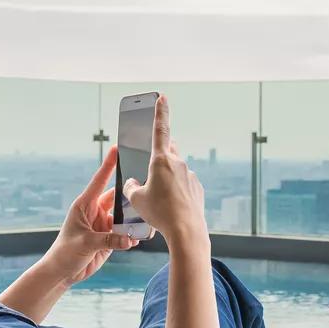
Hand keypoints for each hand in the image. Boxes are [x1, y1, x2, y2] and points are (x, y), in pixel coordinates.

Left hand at [46, 147, 139, 285]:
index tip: (118, 148)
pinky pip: (125, 232)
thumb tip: (129, 239)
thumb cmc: (65, 253)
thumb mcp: (85, 244)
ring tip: (147, 216)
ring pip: (124, 215)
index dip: (109, 164)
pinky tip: (139, 237)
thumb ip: (108, 240)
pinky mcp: (109, 237)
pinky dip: (132, 234)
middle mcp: (96, 211)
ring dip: (134, 217)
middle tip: (145, 184)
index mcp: (85, 205)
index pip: (99, 181)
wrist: (62, 273)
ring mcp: (103, 224)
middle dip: (130, 192)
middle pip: (117, 197)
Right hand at [122, 95, 207, 248]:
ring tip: (158, 198)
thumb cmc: (159, 213)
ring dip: (167, 177)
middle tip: (151, 166)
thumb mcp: (136, 200)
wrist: (186, 230)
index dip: (160, 112)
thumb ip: (130, 187)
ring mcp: (190, 175)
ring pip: (176, 170)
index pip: (160, 129)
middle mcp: (178, 163)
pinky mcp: (197, 188)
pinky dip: (177, 191)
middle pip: (169, 150)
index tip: (163, 97)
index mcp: (161, 160)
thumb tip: (131, 183)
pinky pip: (184, 184)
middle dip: (160, 153)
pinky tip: (171, 206)